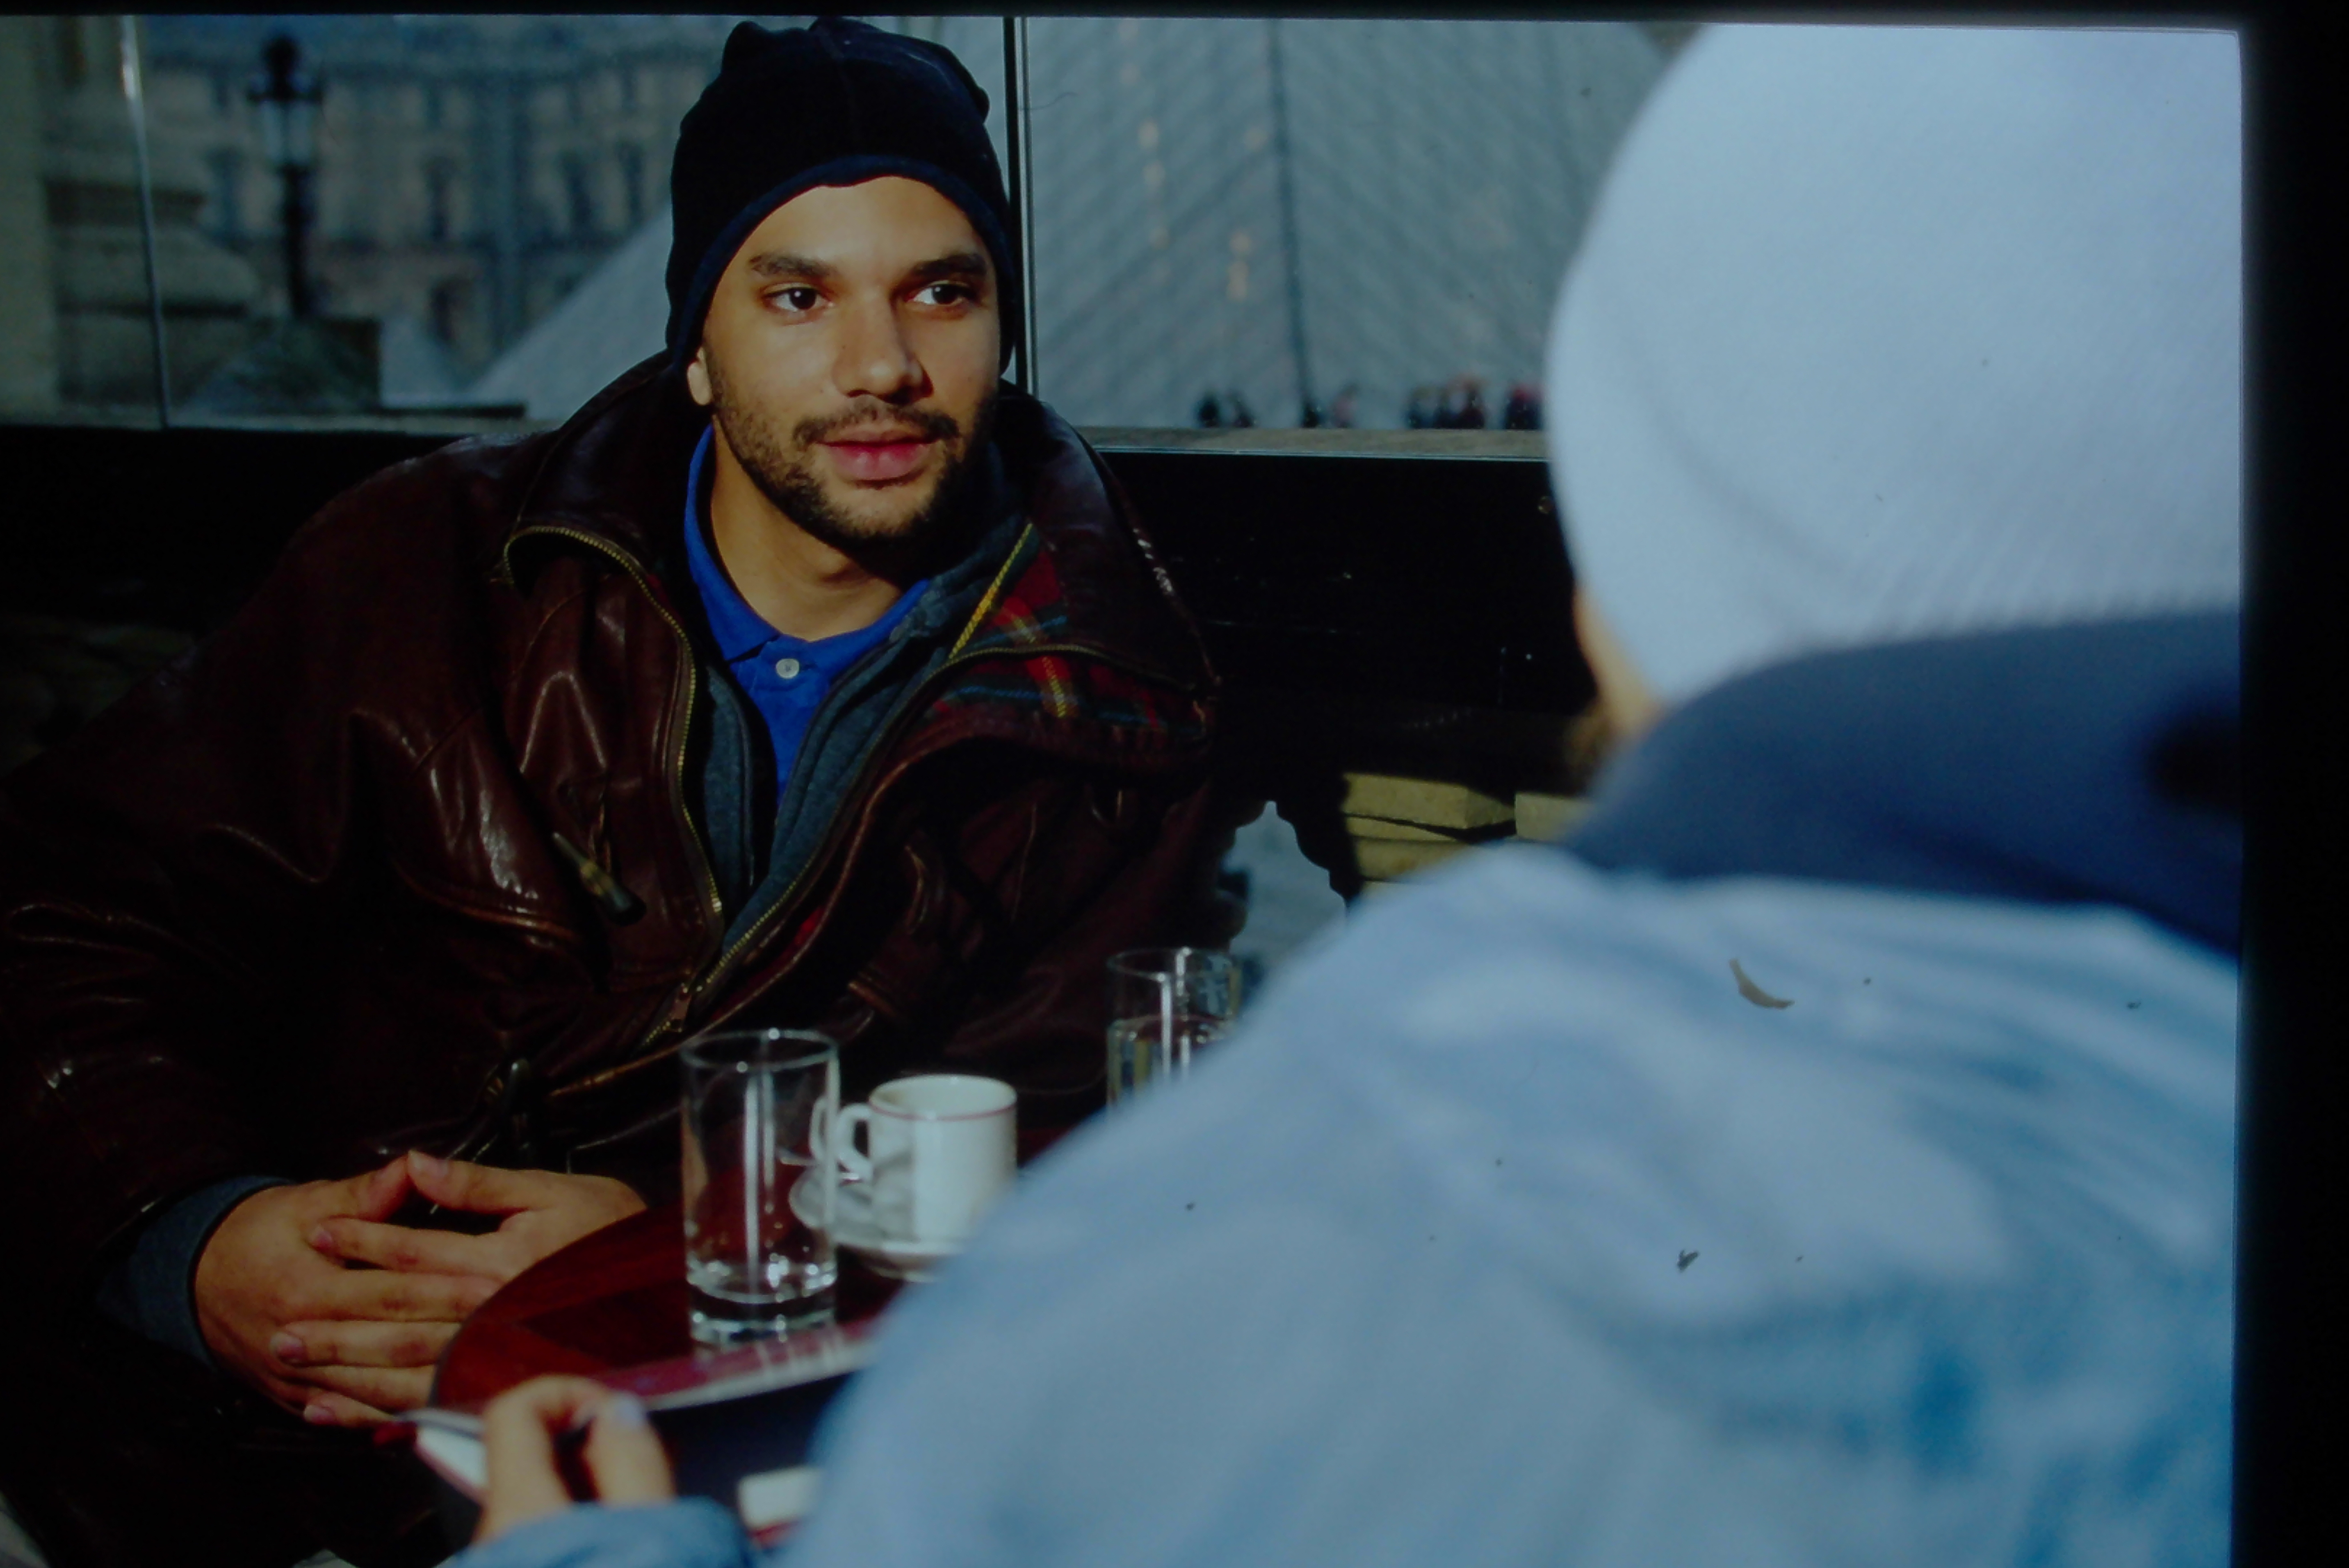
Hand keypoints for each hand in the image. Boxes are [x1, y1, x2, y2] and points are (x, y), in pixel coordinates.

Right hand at [194, 1158, 500, 1423]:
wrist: (196, 1278)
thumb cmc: (258, 1232)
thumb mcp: (306, 1202)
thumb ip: (364, 1193)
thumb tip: (413, 1167)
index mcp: (308, 1286)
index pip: (393, 1292)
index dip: (447, 1289)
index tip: (496, 1285)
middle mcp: (302, 1338)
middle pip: (392, 1344)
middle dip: (453, 1338)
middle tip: (509, 1330)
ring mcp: (296, 1376)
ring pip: (375, 1389)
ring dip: (429, 1383)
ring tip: (483, 1373)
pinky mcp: (294, 1397)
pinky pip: (349, 1414)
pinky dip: (388, 1416)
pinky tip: (430, 1411)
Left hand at [284, 1153, 645, 1424]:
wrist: (665, 1286)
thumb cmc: (609, 1230)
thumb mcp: (550, 1190)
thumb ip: (479, 1184)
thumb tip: (418, 1164)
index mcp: (497, 1263)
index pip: (411, 1252)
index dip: (360, 1238)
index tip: (317, 1230)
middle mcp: (489, 1315)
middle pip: (396, 1318)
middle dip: (334, 1320)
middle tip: (281, 1323)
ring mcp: (494, 1356)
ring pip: (405, 1367)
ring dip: (346, 1369)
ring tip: (298, 1364)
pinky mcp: (500, 1383)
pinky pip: (431, 1403)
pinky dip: (381, 1414)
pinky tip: (345, 1415)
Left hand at [476, 1375, 674, 1543]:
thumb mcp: (651, 1528)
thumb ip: (634, 1466)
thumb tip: (618, 1410)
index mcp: (520, 1510)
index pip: (514, 1412)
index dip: (569, 1393)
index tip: (618, 1409)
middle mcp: (498, 1532)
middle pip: (530, 1453)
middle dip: (593, 1437)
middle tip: (650, 1451)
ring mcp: (506, 1557)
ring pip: (541, 1492)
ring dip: (593, 1478)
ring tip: (649, 1492)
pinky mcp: (522, 1567)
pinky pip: (546, 1527)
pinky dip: (586, 1512)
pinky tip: (627, 1527)